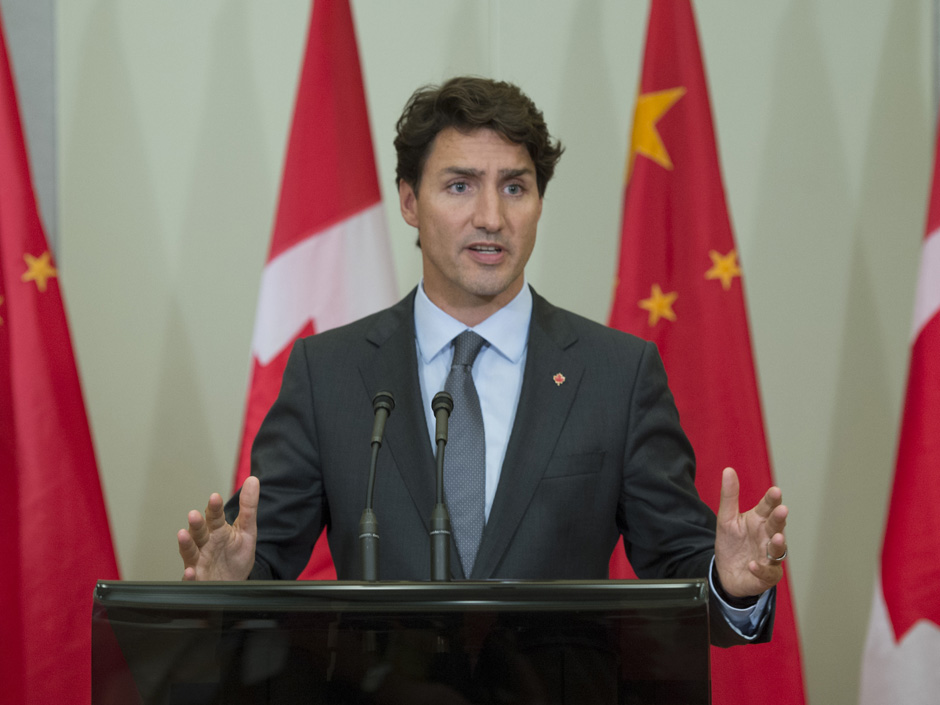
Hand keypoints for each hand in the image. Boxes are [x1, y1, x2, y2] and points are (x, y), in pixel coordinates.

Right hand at [177, 476, 258, 580]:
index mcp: (217, 531)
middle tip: (194, 514)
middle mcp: (205, 544)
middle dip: (197, 524)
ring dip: (186, 544)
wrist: (234, 584)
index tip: (215, 497)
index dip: (214, 508)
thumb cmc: (236, 556)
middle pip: (199, 532)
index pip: (215, 517)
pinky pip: (191, 579)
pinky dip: (189, 576)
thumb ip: (248, 507)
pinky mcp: (198, 581)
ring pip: (190, 552)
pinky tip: (190, 572)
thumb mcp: (247, 531)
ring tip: (183, 534)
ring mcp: (199, 562)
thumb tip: (253, 480)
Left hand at [714, 467, 787, 597]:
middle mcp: (768, 537)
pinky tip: (752, 565)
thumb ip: (729, 496)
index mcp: (759, 520)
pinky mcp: (767, 575)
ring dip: (777, 544)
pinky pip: (767, 572)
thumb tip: (728, 470)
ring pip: (778, 550)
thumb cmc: (731, 543)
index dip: (772, 500)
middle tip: (782, 510)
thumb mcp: (726, 518)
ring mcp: (770, 556)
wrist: (726, 572)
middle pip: (776, 526)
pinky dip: (761, 569)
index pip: (768, 507)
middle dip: (779, 519)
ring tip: (776, 537)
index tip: (775, 491)